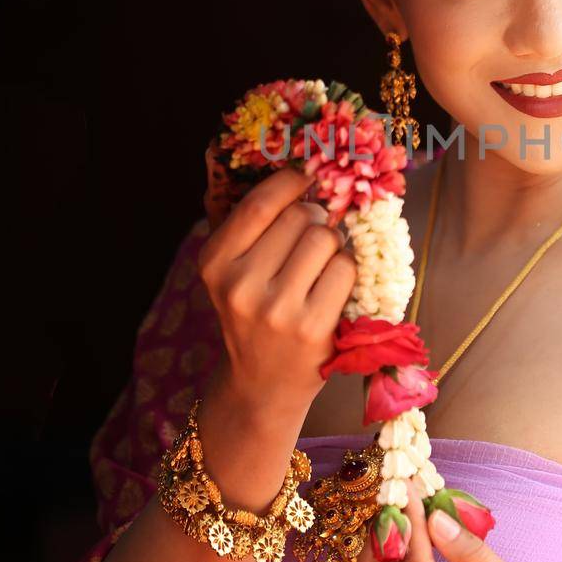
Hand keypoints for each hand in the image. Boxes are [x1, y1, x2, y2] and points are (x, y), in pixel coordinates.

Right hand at [196, 159, 357, 419]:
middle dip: (315, 220)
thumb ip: (256, 227)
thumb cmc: (255, 316)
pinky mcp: (311, 327)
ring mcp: (277, 309)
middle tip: (313, 238)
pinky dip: (346, 272)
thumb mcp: (233, 272)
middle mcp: (240, 286)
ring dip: (333, 246)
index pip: (258, 205)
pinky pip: (344, 270)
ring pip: (325, 240)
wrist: (262, 385)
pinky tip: (332, 288)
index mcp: (215, 264)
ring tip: (320, 267)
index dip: (289, 183)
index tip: (305, 179)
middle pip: (300, 218)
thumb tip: (305, 176)